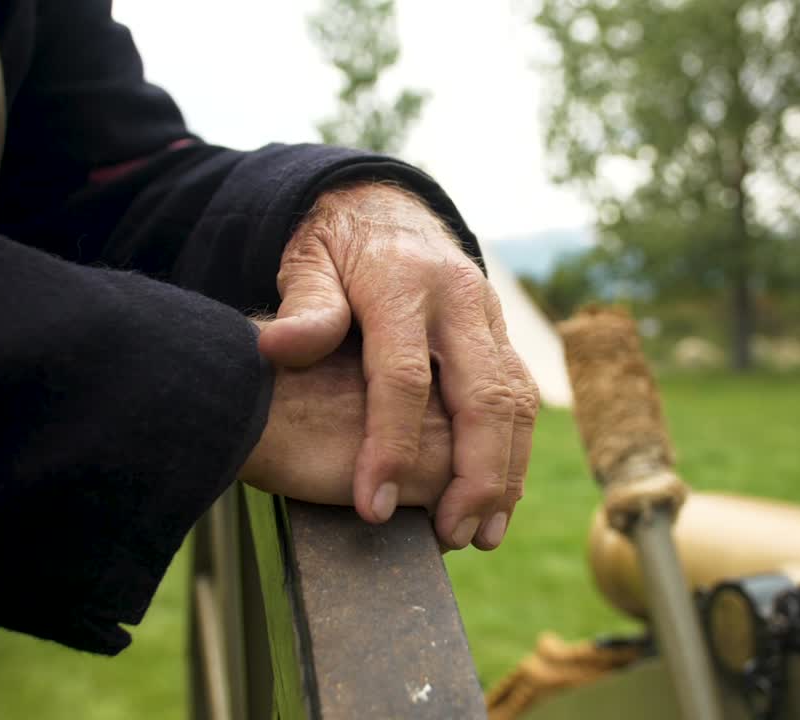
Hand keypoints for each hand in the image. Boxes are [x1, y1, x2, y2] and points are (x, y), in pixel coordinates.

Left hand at [257, 183, 537, 549]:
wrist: (385, 205)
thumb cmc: (334, 245)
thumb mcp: (306, 260)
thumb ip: (303, 305)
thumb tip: (278, 347)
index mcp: (402, 283)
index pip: (403, 377)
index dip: (389, 446)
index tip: (371, 506)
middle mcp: (458, 299)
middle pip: (483, 397)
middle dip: (475, 475)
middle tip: (452, 535)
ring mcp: (488, 317)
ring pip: (516, 401)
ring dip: (505, 474)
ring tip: (482, 535)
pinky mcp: (501, 334)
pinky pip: (521, 396)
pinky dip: (514, 452)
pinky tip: (496, 499)